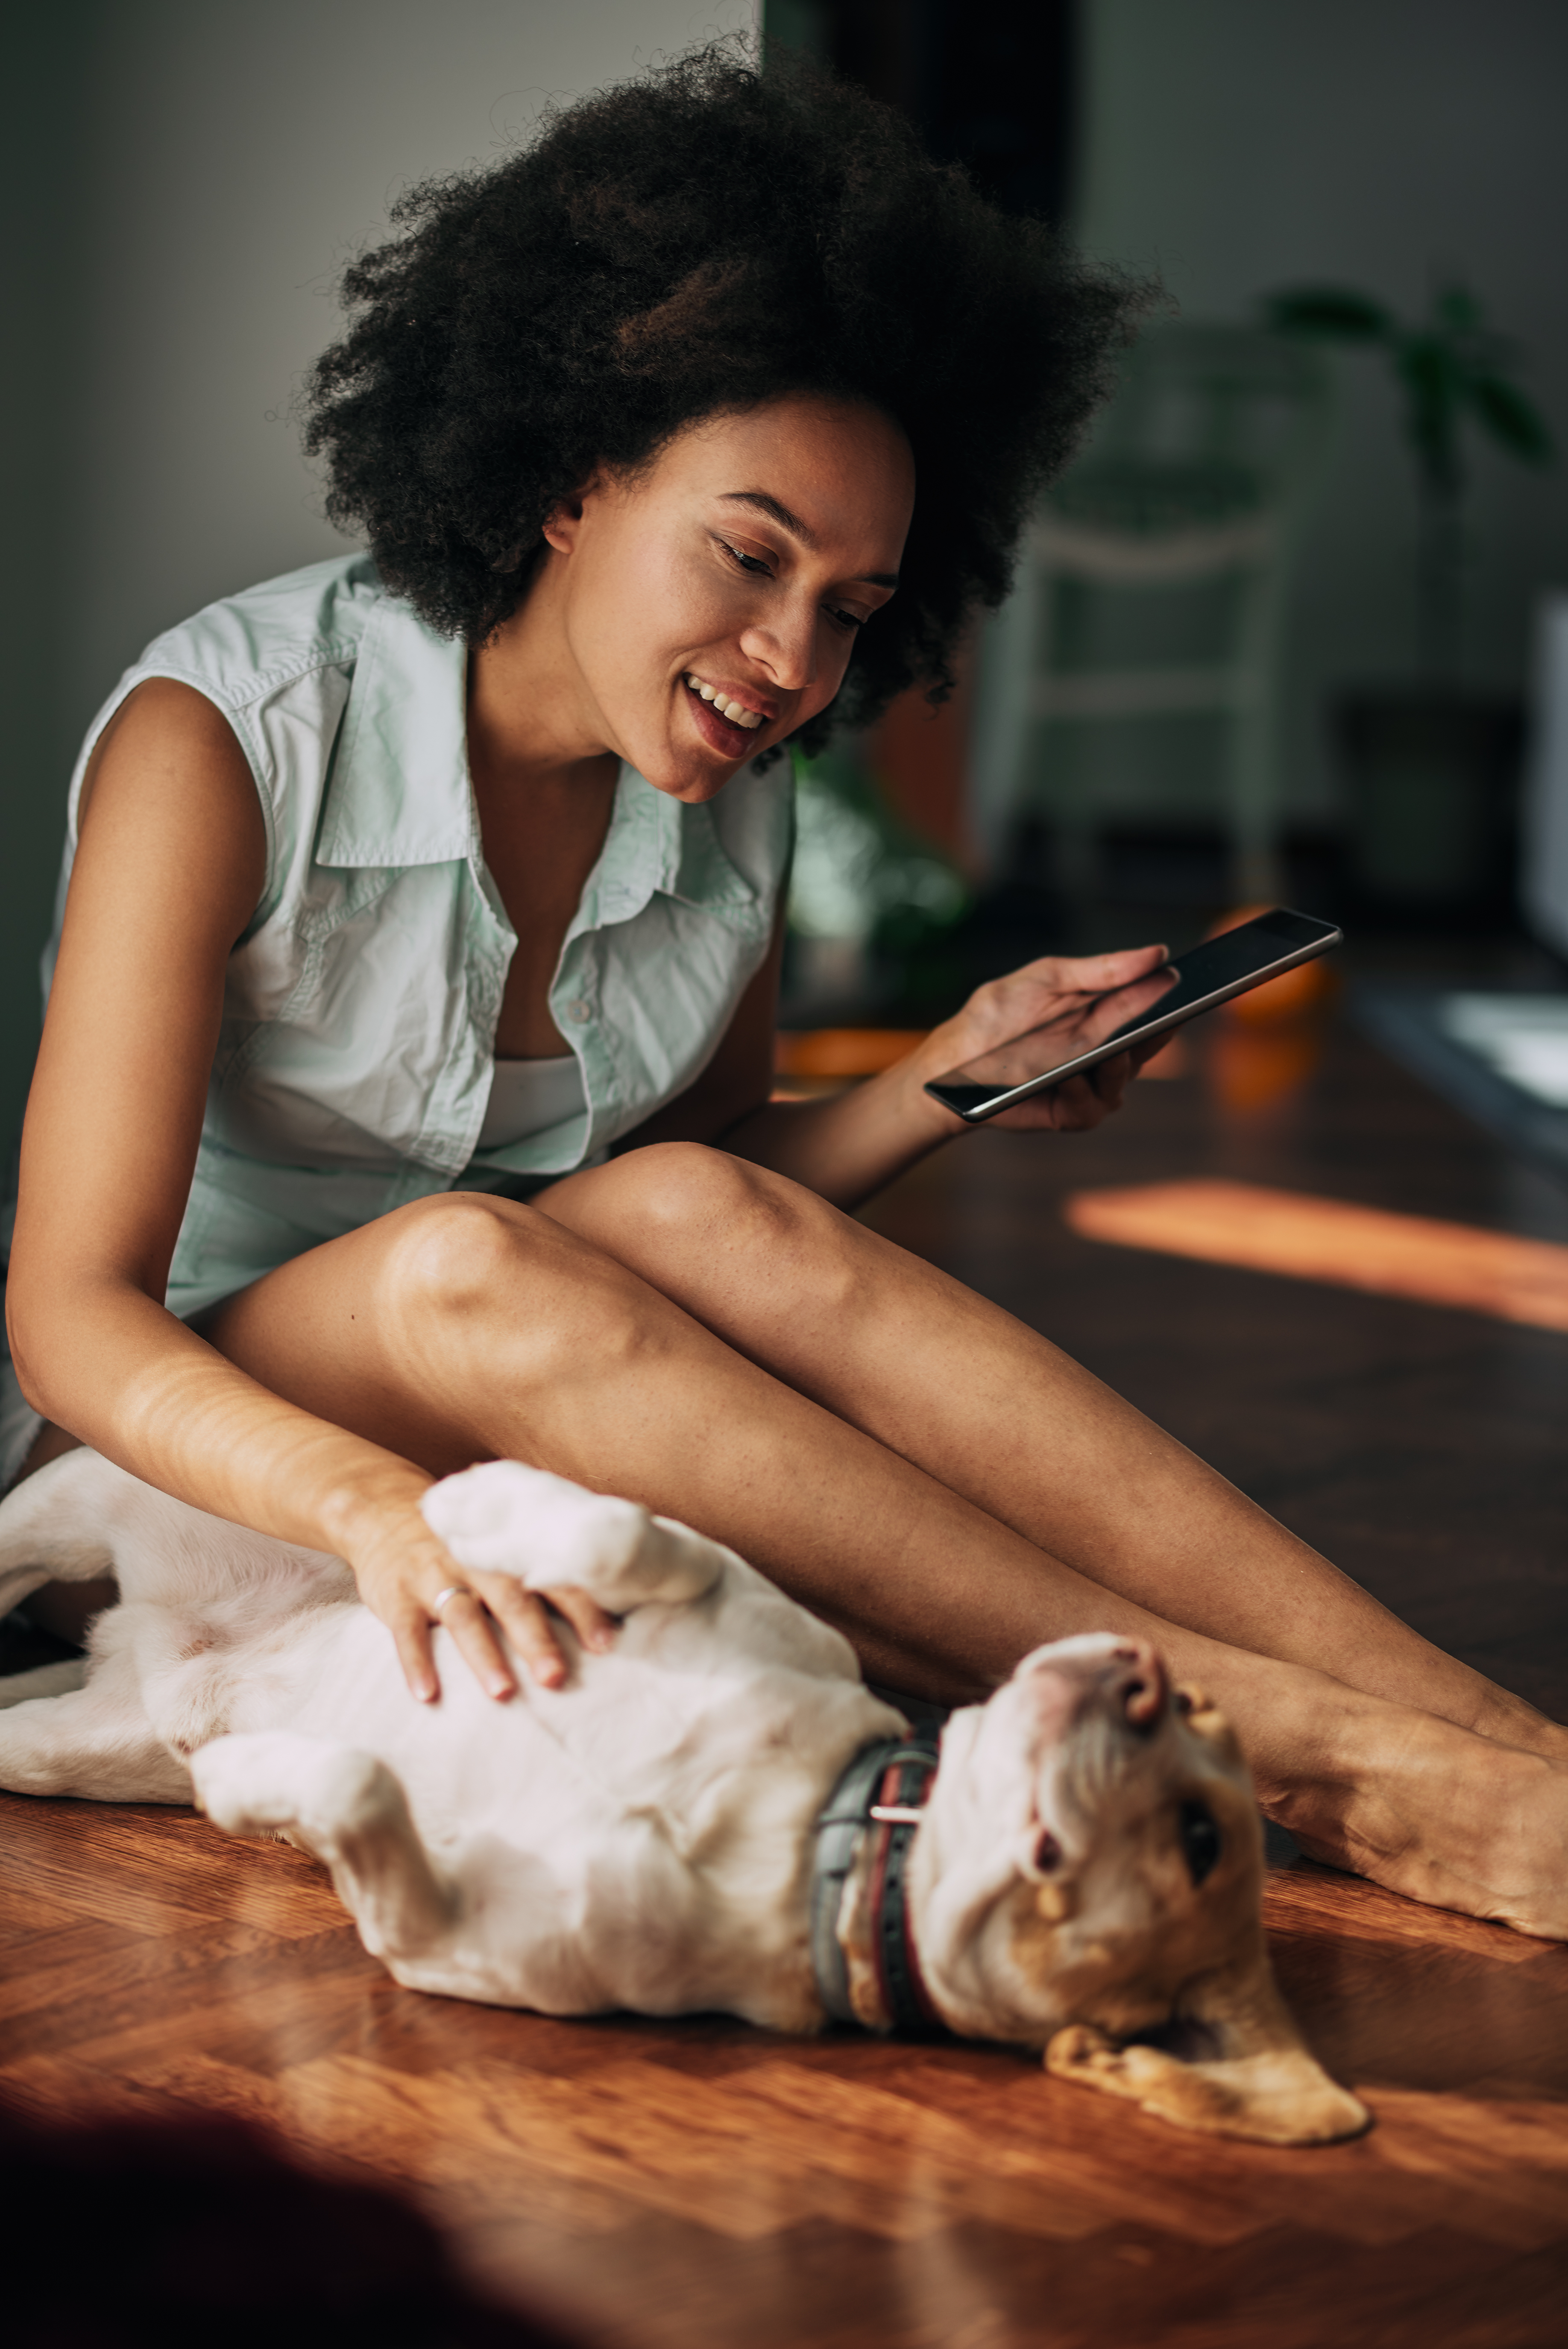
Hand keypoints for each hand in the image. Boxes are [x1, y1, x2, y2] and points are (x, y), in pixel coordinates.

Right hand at [347, 1499, 618, 1703]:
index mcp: (508, 1550)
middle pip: (512, 1600)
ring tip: (502, 1693)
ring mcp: (433, 1576)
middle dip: (536, 1639)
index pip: (553, 1578)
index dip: (582, 1609)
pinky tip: (428, 1696)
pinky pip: (405, 1632)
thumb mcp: (498, 1542)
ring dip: (483, 1656)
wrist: (381, 1509)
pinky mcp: (395, 1595)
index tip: (608, 1642)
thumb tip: (603, 1606)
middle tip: (557, 1677)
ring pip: (463, 1617)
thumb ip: (538, 1567)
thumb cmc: (460, 1540)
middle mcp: (476, 1561)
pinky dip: (416, 1663)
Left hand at [914, 946, 1176, 1134]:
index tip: (1190, 988)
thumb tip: (1158, 954)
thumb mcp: (1049, 980)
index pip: (1151, 1009)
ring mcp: (1089, 1084)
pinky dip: (1085, 1094)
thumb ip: (1102, 970)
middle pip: (1147, 1046)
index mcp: (1103, 1016)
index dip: (1174, 1001)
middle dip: (1158, 1034)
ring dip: (1117, 1067)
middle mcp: (1103, 1052)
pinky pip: (1093, 1107)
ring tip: (1106, 1055)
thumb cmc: (998, 1016)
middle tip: (1165, 1020)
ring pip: (1123, 1080)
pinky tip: (1069, 1080)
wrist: (954, 1061)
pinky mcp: (1070, 1112)